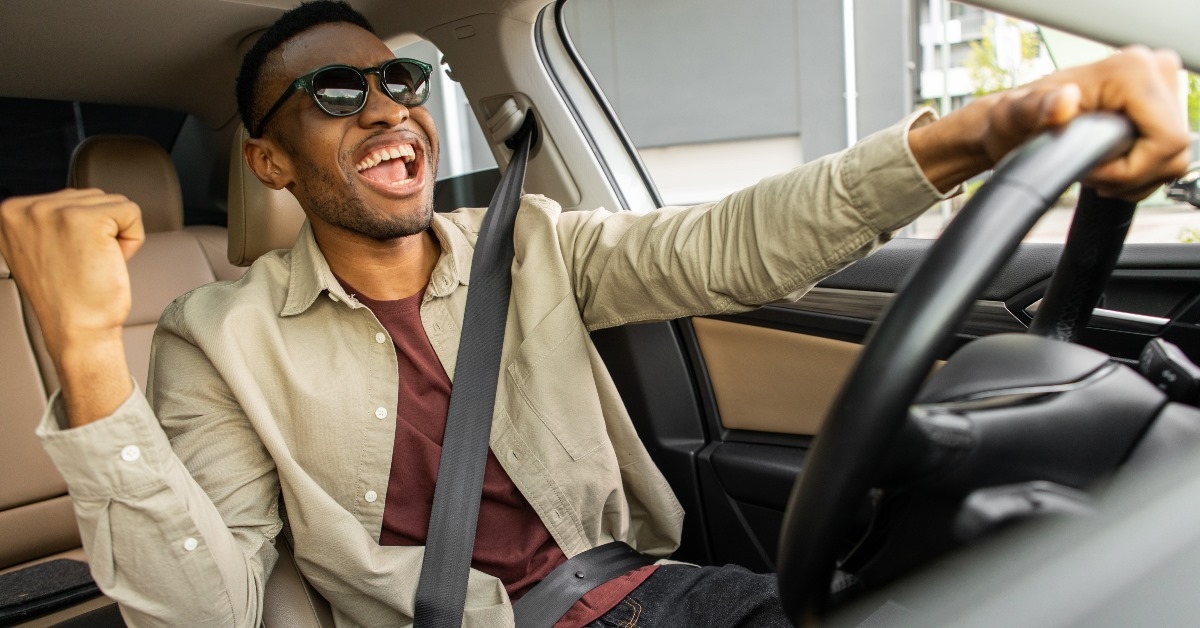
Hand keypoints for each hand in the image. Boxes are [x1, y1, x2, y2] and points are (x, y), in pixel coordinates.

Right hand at [0, 188, 143, 424]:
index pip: (71, 199)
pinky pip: (132, 212)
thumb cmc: (68, 298)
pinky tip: (109, 263)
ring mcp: (52, 211)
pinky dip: (132, 240)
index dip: (82, 233)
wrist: (76, 333)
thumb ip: (49, 221)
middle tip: (83, 266)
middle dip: (101, 232)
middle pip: (93, 197)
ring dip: (115, 236)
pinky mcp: (85, 220)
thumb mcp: (41, 247)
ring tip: (93, 265)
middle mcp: (25, 208)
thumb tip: (72, 201)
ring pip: (114, 203)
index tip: (66, 261)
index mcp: (11, 213)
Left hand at [911, 46, 1190, 199]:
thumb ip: (1036, 109)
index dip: (1130, 169)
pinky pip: (1168, 158)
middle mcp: (1153, 71)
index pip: (1167, 141)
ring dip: (1134, 177)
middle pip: (1173, 151)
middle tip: (1089, 170)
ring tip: (1096, 168)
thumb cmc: (1014, 120)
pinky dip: (1139, 173)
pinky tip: (1109, 165)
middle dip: (1131, 174)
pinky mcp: (1160, 109)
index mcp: (1132, 70)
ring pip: (1173, 158)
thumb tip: (1063, 101)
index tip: (1090, 169)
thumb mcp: (1016, 116)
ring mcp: (1161, 89)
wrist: (1013, 122)